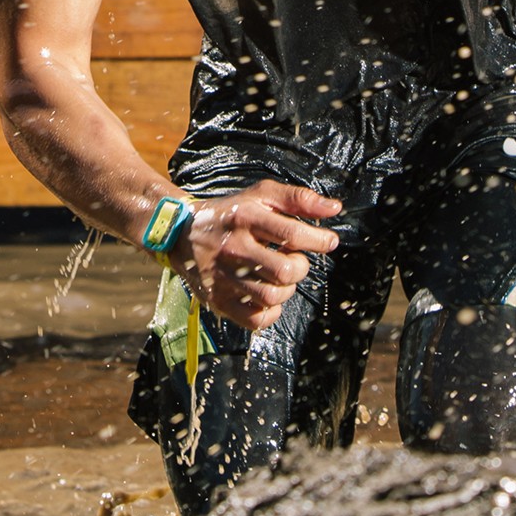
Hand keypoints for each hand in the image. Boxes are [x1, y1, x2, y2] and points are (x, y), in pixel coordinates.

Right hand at [174, 180, 342, 330]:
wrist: (180, 231)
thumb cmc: (232, 212)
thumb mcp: (261, 195)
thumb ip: (299, 199)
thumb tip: (334, 209)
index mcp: (246, 217)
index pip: (292, 234)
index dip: (319, 240)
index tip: (328, 242)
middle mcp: (233, 247)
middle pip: (285, 271)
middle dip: (300, 267)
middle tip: (293, 259)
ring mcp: (223, 276)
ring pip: (272, 297)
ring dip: (286, 289)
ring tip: (278, 276)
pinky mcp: (217, 299)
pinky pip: (256, 319)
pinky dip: (270, 311)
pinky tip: (267, 294)